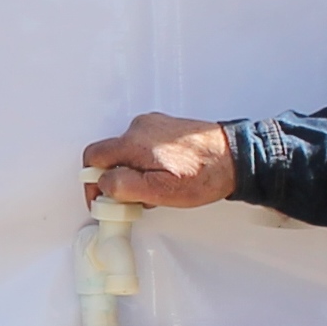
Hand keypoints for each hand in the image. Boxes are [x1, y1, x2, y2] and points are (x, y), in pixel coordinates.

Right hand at [82, 113, 235, 207]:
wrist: (235, 157)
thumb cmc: (204, 174)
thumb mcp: (162, 191)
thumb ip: (126, 186)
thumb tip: (103, 183)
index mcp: (134, 142)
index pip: (94, 157)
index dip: (91, 182)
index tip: (100, 199)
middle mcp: (140, 127)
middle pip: (110, 155)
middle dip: (115, 180)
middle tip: (132, 200)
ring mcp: (153, 125)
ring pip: (127, 152)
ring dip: (132, 173)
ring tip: (155, 191)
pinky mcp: (165, 127)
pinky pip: (143, 146)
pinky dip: (145, 164)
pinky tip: (163, 177)